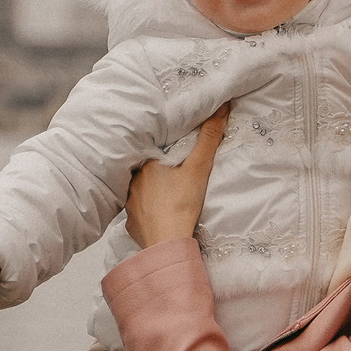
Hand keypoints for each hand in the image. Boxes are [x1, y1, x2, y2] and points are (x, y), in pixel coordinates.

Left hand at [124, 108, 227, 247]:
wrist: (168, 243)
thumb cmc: (182, 205)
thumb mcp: (198, 169)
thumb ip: (208, 138)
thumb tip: (221, 107)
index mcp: (146, 166)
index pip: (153, 153)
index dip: (165, 154)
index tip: (175, 157)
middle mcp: (133, 184)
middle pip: (146, 173)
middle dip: (158, 174)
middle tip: (173, 177)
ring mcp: (129, 206)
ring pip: (140, 193)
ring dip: (151, 193)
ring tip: (166, 196)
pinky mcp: (131, 224)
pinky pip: (138, 214)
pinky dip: (148, 214)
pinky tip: (158, 215)